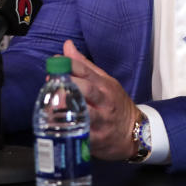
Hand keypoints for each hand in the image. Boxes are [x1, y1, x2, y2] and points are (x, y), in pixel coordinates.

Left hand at [63, 39, 140, 159]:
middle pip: (85, 89)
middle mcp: (104, 102)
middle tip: (51, 83)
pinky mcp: (97, 139)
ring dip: (65, 108)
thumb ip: (84, 65)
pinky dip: (68, 130)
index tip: (55, 61)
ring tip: (49, 104)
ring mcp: (101, 121)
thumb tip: (67, 46)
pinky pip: (81, 134)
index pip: (86, 70)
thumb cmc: (116, 104)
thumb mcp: (105, 81)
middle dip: (67, 85)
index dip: (68, 64)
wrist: (136, 132)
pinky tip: (55, 125)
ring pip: (83, 112)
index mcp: (105, 85)